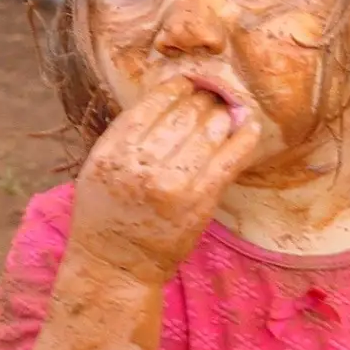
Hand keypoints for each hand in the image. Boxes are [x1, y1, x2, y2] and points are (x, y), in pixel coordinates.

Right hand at [69, 76, 260, 283]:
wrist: (115, 265)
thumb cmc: (106, 213)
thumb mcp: (100, 165)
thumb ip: (127, 133)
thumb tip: (170, 95)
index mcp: (114, 151)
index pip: (154, 103)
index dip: (177, 87)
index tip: (188, 84)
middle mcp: (143, 165)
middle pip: (185, 113)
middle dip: (202, 99)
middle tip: (211, 96)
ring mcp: (174, 183)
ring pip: (209, 129)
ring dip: (221, 114)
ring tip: (225, 110)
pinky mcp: (201, 200)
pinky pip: (230, 158)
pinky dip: (243, 137)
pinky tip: (249, 125)